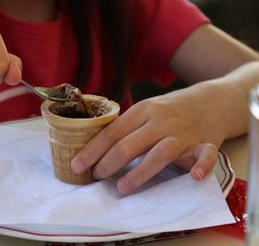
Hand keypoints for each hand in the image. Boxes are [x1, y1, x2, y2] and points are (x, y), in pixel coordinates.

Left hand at [71, 83, 228, 193]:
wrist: (210, 101)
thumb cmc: (169, 110)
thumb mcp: (145, 110)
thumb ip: (126, 127)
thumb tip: (94, 149)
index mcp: (142, 110)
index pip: (112, 132)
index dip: (93, 150)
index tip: (77, 165)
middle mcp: (161, 120)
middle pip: (130, 143)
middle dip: (108, 162)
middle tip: (96, 177)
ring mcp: (183, 132)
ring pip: (160, 153)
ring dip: (140, 172)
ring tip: (122, 187)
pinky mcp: (206, 143)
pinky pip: (206, 155)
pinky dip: (201, 166)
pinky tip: (193, 176)